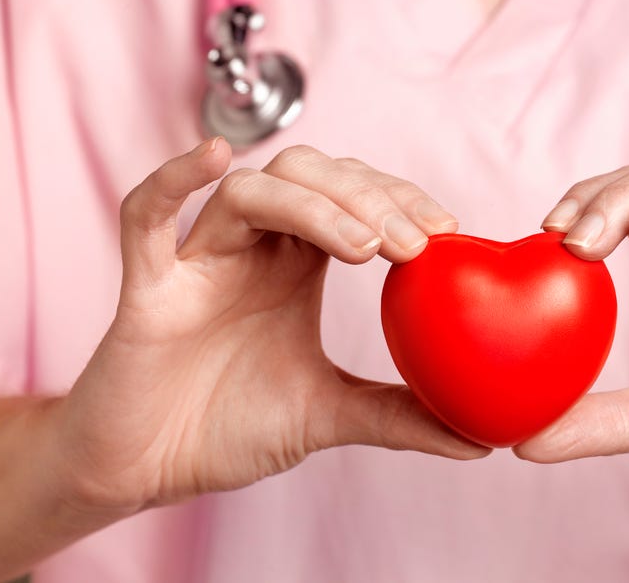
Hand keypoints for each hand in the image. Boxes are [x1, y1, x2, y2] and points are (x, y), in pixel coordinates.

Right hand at [53, 141, 487, 514]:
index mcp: (294, 264)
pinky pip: (145, 216)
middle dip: (369, 198)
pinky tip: (213, 159)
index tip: (445, 231)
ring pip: (252, 191)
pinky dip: (174, 180)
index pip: (353, 198)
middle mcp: (250, 248)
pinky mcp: (147, 286)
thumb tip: (482, 439)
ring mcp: (197, 260)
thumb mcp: (329, 416)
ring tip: (363, 247)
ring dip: (312, 204)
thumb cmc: (227, 428)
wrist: (146, 470)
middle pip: (310, 178)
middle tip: (416, 240)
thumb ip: (399, 416)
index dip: (398, 201)